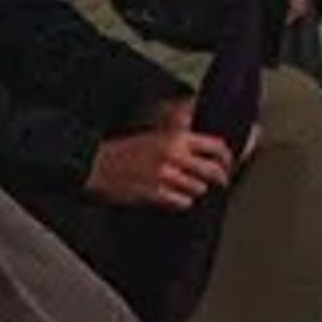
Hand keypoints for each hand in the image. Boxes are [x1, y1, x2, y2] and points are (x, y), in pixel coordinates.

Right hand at [86, 126, 233, 210]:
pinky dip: (180, 200)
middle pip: (212, 170)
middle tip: (221, 181)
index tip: (228, 163)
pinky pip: (182, 201)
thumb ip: (179, 129)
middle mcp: (173, 156)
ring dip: (195, 189)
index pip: (215, 146)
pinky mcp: (155, 194)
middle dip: (220, 177)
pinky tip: (171, 195)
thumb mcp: (153, 132)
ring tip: (185, 186)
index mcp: (174, 138)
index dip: (227, 157)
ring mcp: (165, 177)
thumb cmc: (121, 151)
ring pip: (198, 188)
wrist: (93, 166)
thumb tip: (198, 119)